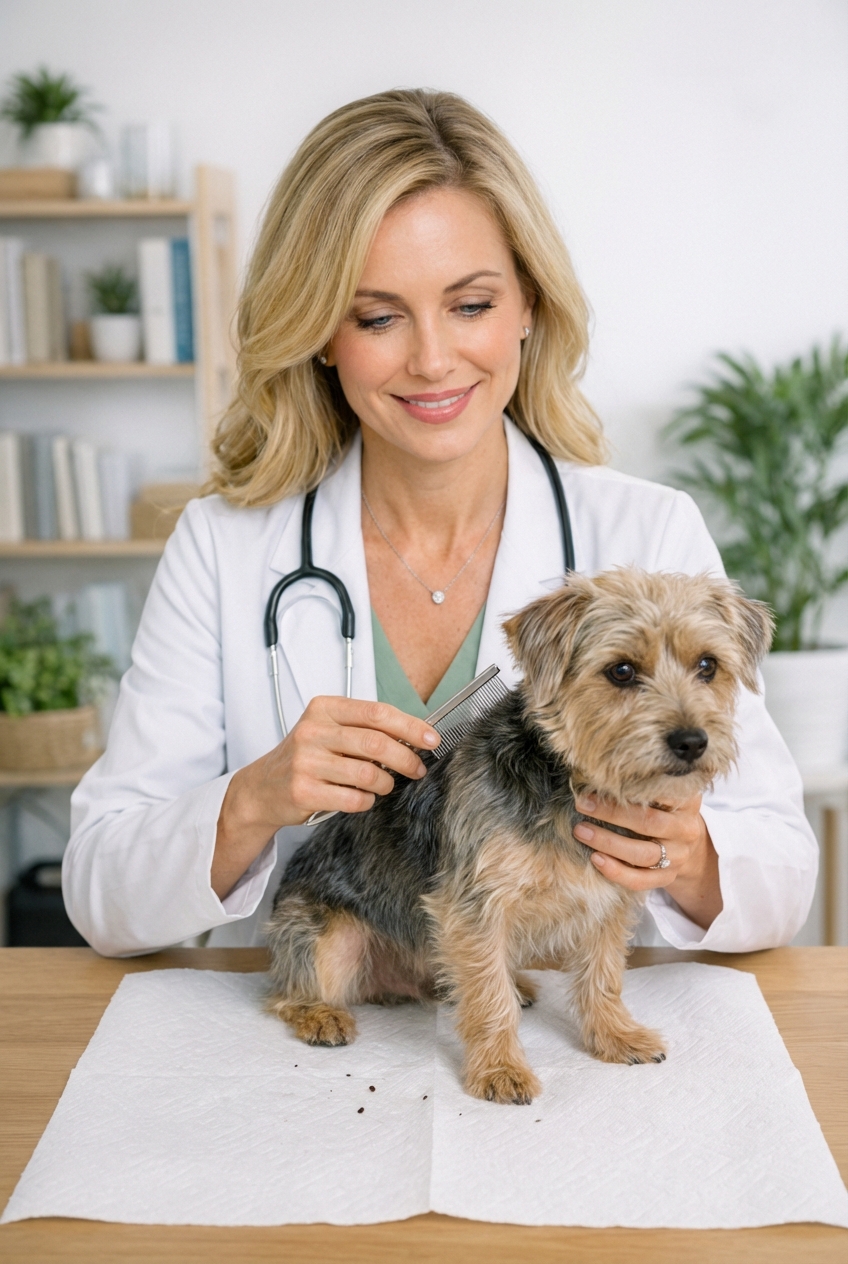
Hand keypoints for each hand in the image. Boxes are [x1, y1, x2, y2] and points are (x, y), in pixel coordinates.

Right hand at [212, 698, 439, 897]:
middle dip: (406, 758)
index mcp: (323, 709)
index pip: (377, 713)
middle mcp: (312, 732)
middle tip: (418, 769)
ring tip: (386, 784)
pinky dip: (367, 800)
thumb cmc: (306, 757)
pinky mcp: (303, 791)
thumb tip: (416, 735)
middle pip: (376, 743)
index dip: (410, 726)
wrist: (262, 788)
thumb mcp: (328, 730)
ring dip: (386, 783)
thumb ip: (365, 728)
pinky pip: (353, 798)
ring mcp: (305, 762)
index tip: (431, 739)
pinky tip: (363, 797)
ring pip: (367, 774)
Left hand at [572, 793, 722, 929]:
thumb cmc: (663, 809)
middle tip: (582, 805)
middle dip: (612, 814)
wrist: (687, 844)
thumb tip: (598, 774)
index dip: (630, 788)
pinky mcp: (667, 877)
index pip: (661, 792)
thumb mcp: (661, 792)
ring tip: (581, 832)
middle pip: (649, 823)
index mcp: (685, 801)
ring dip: (608, 843)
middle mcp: (685, 829)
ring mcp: (678, 856)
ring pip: (643, 854)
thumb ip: (641, 785)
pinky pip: (641, 880)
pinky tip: (595, 859)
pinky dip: (617, 872)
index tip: (600, 781)